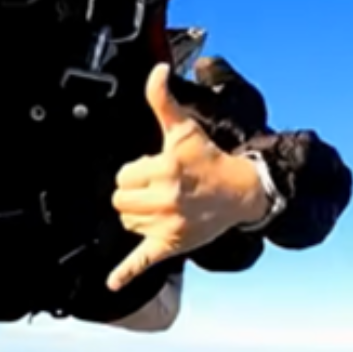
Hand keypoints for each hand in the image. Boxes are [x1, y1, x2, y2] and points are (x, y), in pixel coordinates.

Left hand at [106, 64, 267, 291]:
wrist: (241, 191)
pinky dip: (127, 273)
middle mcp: (165, 200)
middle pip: (120, 200)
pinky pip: (144, 262)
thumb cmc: (208, 158)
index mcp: (164, 170)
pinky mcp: (172, 246)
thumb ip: (162, 99)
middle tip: (158, 187)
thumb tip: (157, 69)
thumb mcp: (183, 128)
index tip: (156, 168)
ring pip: (127, 222)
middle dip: (134, 192)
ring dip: (137, 215)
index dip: (136, 170)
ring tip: (160, 205)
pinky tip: (112, 282)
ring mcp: (168, 226)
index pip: (123, 175)